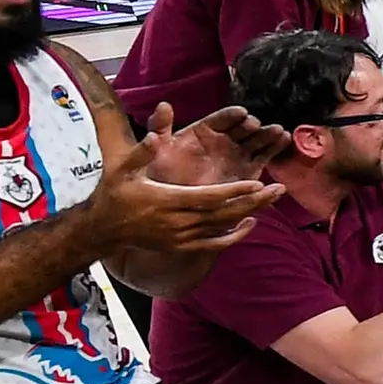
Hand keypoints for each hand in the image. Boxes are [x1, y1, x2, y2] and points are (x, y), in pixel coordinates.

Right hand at [90, 123, 283, 256]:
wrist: (102, 229)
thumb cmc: (113, 193)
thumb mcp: (121, 168)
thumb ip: (141, 152)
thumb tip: (156, 136)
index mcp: (167, 200)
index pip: (208, 197)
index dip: (234, 191)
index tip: (258, 182)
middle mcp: (178, 222)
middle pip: (223, 214)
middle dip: (253, 202)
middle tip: (280, 189)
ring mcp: (181, 238)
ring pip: (223, 228)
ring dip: (250, 215)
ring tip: (274, 200)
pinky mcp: (181, 247)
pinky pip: (214, 245)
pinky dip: (234, 237)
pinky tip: (252, 224)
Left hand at [145, 101, 284, 187]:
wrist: (173, 203)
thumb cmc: (163, 173)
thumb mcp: (158, 148)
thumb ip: (160, 126)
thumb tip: (164, 104)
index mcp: (204, 130)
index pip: (220, 119)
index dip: (230, 116)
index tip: (240, 114)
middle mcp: (224, 139)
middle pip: (242, 128)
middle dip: (251, 126)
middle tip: (257, 125)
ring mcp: (238, 154)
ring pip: (256, 140)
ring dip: (268, 135)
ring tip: (279, 132)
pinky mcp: (249, 170)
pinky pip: (265, 157)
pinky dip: (275, 149)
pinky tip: (285, 141)